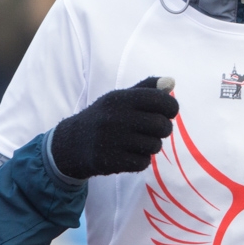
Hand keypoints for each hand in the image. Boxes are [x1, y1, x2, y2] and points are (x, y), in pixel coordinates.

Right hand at [50, 77, 177, 178]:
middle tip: (156, 130)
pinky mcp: (110, 161)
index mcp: (120, 98)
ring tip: (139, 142)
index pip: (161, 100)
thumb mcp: (120, 98)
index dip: (171, 108)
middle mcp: (116, 117)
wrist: (72, 143)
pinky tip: (130, 154)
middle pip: (162, 126)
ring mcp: (112, 140)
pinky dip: (141, 160)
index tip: (168, 113)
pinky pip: (143, 162)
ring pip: (154, 146)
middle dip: (164, 129)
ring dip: (152, 146)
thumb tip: (171, 82)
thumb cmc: (104, 117)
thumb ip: (147, 89)